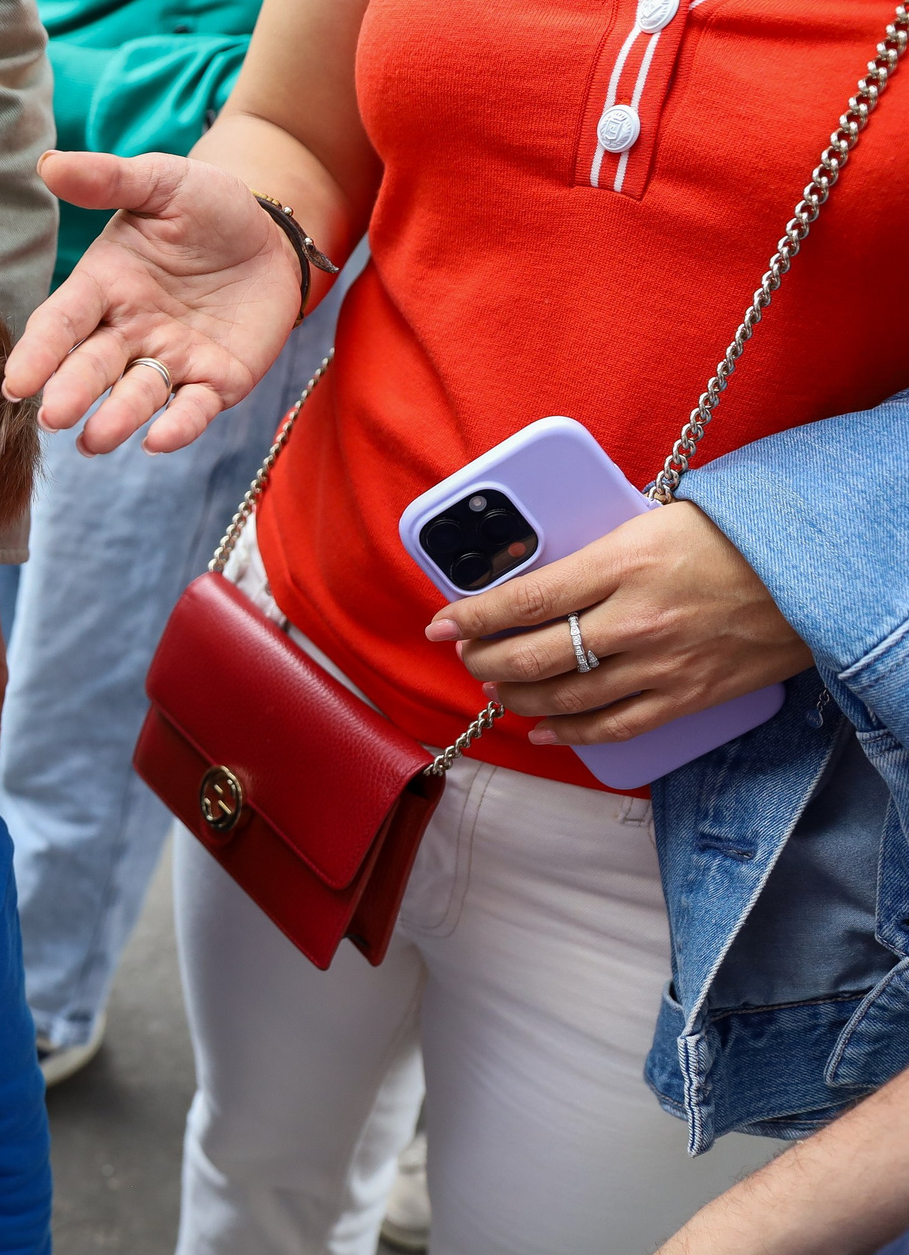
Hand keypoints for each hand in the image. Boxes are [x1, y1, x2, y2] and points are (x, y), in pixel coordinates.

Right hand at [2, 152, 305, 455]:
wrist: (271, 233)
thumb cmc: (206, 206)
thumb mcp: (161, 182)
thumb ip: (107, 179)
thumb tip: (47, 164)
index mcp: (103, 287)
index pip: (60, 323)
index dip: (38, 353)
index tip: (15, 384)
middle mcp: (127, 332)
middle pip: (91, 367)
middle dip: (71, 392)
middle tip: (52, 416)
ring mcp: (170, 361)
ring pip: (135, 396)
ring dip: (114, 420)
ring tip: (94, 440)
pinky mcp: (215, 382)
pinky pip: (193, 409)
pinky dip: (177, 427)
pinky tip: (159, 440)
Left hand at [426, 503, 810, 747]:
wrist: (815, 573)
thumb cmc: (733, 537)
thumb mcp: (654, 521)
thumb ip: (597, 552)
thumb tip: (536, 572)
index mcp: (625, 563)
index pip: (527, 598)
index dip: (472, 615)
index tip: (439, 623)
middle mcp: (637, 619)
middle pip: (534, 654)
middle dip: (484, 659)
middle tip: (467, 655)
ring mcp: (662, 663)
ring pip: (565, 696)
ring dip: (517, 696)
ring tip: (496, 687)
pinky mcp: (687, 697)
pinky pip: (612, 726)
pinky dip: (568, 733)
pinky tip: (540, 730)